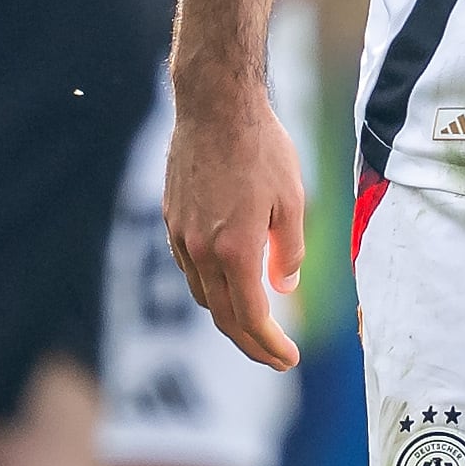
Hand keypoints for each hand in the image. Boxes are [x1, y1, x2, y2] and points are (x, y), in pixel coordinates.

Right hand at [164, 87, 311, 373]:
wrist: (214, 106)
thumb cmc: (261, 148)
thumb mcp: (293, 200)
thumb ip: (289, 251)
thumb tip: (284, 288)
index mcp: (235, 250)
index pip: (251, 318)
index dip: (270, 346)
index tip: (289, 359)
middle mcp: (201, 251)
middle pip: (222, 317)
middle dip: (251, 345)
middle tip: (275, 357)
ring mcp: (180, 235)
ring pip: (203, 294)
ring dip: (229, 315)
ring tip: (256, 322)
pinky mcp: (171, 219)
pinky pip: (189, 267)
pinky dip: (211, 284)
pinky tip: (230, 279)